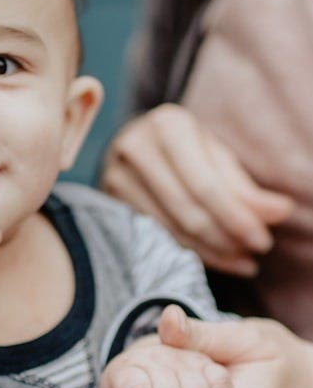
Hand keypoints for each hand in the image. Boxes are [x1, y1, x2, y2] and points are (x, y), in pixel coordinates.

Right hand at [100, 104, 292, 275]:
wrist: (134, 141)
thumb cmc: (184, 147)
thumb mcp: (215, 154)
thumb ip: (244, 187)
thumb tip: (278, 213)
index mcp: (168, 125)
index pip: (205, 184)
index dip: (236, 217)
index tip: (263, 239)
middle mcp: (136, 147)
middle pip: (186, 208)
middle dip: (226, 237)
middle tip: (255, 253)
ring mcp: (116, 175)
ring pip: (170, 226)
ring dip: (211, 250)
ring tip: (242, 261)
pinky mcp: (109, 199)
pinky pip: (155, 234)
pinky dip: (189, 250)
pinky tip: (214, 257)